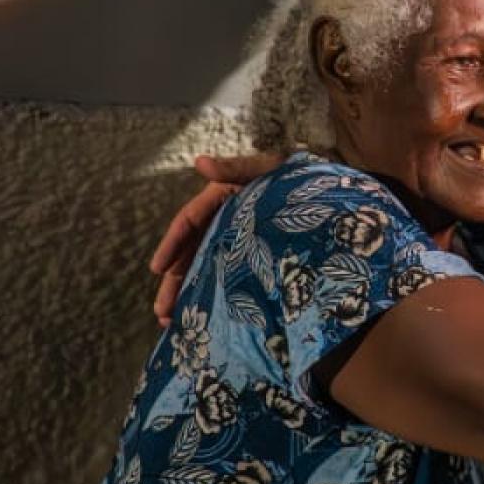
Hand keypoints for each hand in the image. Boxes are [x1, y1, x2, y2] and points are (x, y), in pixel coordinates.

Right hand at [146, 152, 280, 321]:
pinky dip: (215, 295)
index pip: (187, 222)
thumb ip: (235, 167)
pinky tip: (209, 317)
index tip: (156, 268)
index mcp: (219, 197)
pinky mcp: (253, 257)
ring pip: (206, 268)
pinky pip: (228, 276)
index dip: (171, 245)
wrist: (326, 192)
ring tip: (175, 322)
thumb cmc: (294, 174)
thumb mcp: (265, 168)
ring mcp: (237, 240)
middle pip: (191, 253)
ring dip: (189, 294)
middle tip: (162, 312)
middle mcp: (223, 221)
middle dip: (174, 283)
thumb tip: (200, 162)